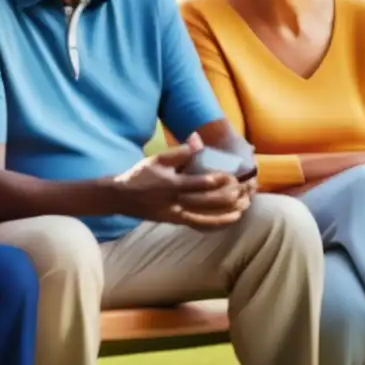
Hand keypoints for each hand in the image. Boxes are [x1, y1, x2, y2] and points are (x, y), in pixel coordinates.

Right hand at [114, 135, 249, 230]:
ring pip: (207, 218)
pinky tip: (228, 220)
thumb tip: (198, 138)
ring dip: (226, 214)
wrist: (121, 197)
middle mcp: (175, 202)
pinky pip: (199, 226)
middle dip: (228, 198)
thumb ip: (179, 152)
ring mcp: (176, 215)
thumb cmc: (140, 175)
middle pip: (207, 203)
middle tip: (243, 191)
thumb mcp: (156, 159)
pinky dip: (215, 224)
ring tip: (243, 208)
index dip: (219, 181)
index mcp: (171, 185)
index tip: (233, 176)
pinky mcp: (176, 222)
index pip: (200, 184)